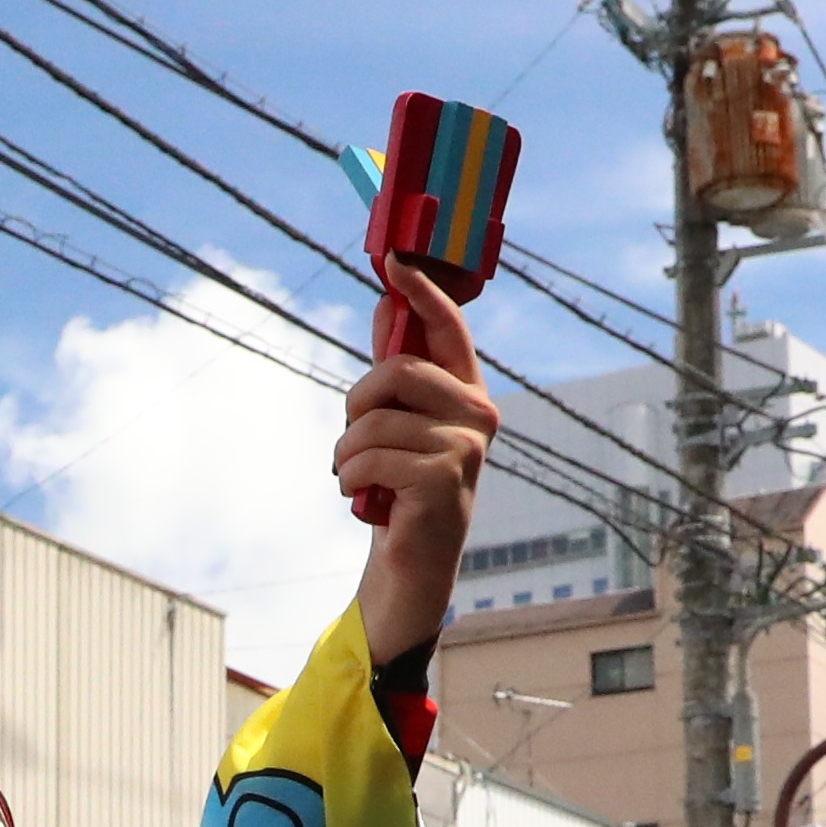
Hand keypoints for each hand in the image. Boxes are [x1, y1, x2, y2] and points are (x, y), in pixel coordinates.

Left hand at [343, 259, 496, 665]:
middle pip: (397, 371)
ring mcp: (465, 448)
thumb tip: (385, 304)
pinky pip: (369, 456)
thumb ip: (397, 369)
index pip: (449, 328)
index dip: (421, 291)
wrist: (411, 566)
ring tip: (356, 477)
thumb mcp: (399, 423)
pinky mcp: (443, 480)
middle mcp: (478, 415)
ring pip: (374, 420)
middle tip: (353, 438)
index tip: (393, 261)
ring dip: (346, 453)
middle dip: (357, 404)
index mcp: (468, 393)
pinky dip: (350, 479)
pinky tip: (364, 499)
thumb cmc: (403, 490)